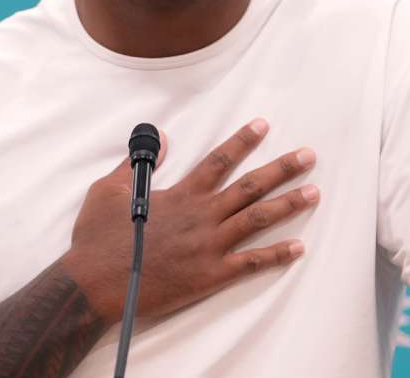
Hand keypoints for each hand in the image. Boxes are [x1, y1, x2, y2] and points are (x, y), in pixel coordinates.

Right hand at [63, 119, 317, 321]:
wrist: (95, 285)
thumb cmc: (97, 239)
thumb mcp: (107, 190)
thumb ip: (136, 165)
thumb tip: (161, 141)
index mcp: (181, 195)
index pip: (219, 160)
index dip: (243, 141)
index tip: (263, 125)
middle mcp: (201, 216)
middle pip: (251, 186)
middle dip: (282, 169)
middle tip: (309, 156)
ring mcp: (209, 246)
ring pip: (257, 220)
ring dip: (288, 205)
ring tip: (314, 192)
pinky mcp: (210, 275)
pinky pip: (251, 263)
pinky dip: (276, 255)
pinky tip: (299, 248)